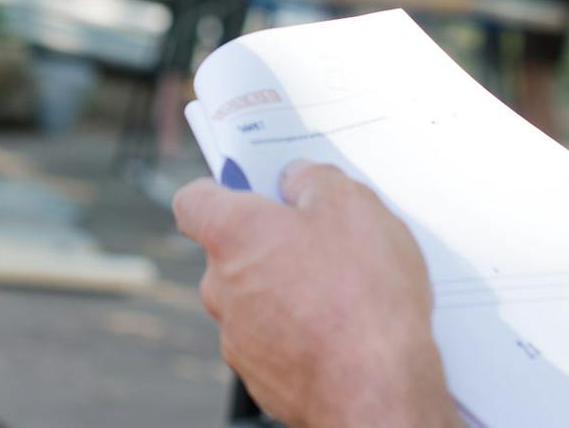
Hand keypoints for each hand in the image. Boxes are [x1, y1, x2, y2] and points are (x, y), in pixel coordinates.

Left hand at [174, 162, 455, 426]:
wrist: (374, 390)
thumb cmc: (362, 294)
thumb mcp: (352, 205)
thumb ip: (315, 179)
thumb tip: (297, 179)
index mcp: (232, 234)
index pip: (194, 200)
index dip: (222, 188)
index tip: (253, 186)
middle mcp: (221, 287)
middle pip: (233, 251)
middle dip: (272, 241)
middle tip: (323, 237)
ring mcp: (238, 338)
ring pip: (257, 298)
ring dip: (289, 289)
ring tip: (346, 290)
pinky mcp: (261, 377)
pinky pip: (276, 340)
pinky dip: (301, 332)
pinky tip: (345, 331)